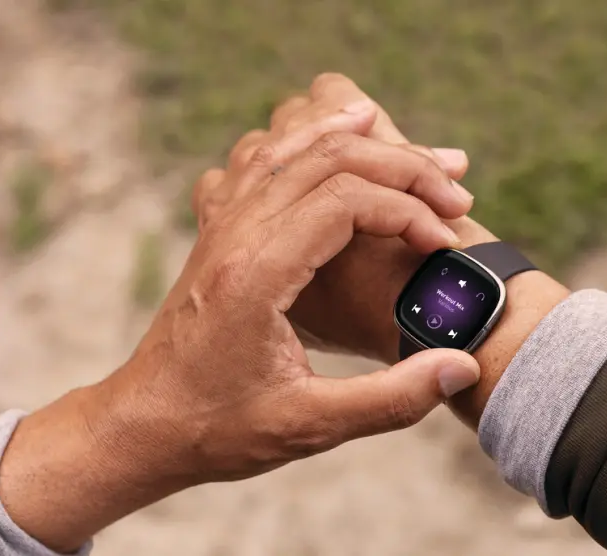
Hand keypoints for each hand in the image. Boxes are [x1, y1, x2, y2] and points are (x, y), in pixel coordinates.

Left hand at [128, 128, 480, 482]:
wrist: (144, 424)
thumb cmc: (219, 429)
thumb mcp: (310, 427)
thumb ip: (391, 400)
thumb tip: (462, 366)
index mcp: (256, 275)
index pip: (345, 201)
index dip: (408, 212)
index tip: (445, 243)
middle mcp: (234, 236)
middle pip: (326, 158)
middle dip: (401, 166)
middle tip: (455, 190)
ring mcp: (220, 228)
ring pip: (293, 149)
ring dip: (359, 142)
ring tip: (414, 148)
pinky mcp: (217, 234)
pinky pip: (262, 164)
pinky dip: (308, 144)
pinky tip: (334, 141)